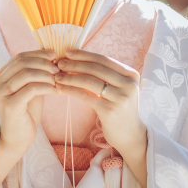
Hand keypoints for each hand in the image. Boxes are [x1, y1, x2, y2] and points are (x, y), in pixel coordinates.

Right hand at [0, 50, 56, 187]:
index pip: (19, 57)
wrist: (18, 138)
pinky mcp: (9, 105)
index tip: (55, 55)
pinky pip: (31, 89)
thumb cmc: (26, 112)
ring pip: (27, 74)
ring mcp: (0, 93)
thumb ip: (35, 73)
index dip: (38, 54)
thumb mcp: (30, 88)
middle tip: (59, 68)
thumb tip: (52, 56)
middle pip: (22, 62)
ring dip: (47, 75)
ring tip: (59, 79)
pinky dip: (47, 87)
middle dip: (43, 63)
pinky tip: (57, 91)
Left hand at [55, 50, 147, 187]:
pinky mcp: (110, 110)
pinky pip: (86, 96)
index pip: (103, 59)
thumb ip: (104, 75)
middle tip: (59, 62)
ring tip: (56, 75)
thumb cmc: (119, 109)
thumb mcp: (117, 88)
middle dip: (75, 64)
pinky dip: (71, 90)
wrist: (130, 135)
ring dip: (70, 76)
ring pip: (90, 81)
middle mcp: (128, 84)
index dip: (84, 54)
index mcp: (131, 74)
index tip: (67, 52)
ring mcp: (121, 97)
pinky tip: (60, 88)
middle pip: (96, 68)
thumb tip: (77, 59)